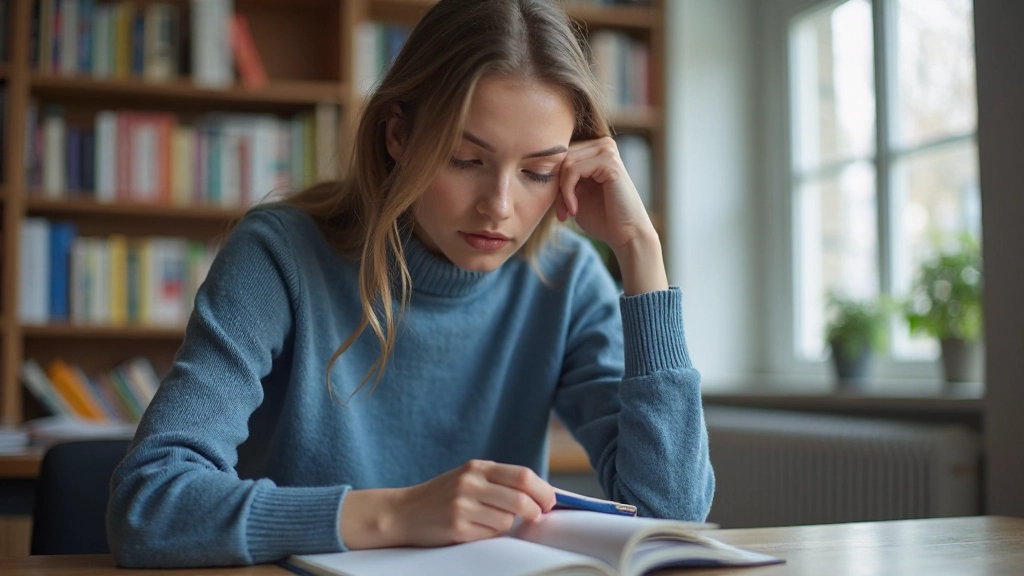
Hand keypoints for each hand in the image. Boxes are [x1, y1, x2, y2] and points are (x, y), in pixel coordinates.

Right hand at [392, 460, 555, 546]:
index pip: (522, 475)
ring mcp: (463, 505)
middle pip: (521, 497)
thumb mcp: (468, 479)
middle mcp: (470, 482)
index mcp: (477, 467)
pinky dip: (490, 535)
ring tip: (490, 522)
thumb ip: (498, 482)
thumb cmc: (442, 497)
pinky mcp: (457, 526)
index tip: (550, 501)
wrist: (402, 512)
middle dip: (536, 509)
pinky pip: (490, 534)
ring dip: (507, 525)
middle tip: (538, 516)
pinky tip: (475, 530)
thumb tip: (540, 495)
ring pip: (507, 519)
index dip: (543, 490)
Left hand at [555, 137, 653, 252]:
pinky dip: (568, 192)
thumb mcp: (574, 194)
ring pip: (565, 163)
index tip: (559, 209)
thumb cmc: (602, 218)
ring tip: (568, 212)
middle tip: (561, 213)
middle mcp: (603, 144)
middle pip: (561, 156)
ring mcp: (608, 150)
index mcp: (595, 149)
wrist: (626, 235)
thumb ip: (561, 178)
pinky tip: (575, 210)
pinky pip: (573, 170)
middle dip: (555, 187)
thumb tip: (536, 163)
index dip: (553, 181)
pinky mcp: (610, 161)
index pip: (561, 155)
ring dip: (561, 192)